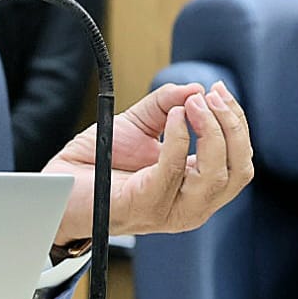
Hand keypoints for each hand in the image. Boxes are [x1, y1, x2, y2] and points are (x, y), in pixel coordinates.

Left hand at [44, 81, 253, 246]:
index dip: (236, 123)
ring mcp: (171, 210)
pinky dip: (179, 139)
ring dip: (211, 132)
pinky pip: (174, 171)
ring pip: (216, 175)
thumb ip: (166, 105)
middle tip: (213, 95)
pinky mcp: (146, 206)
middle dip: (232, 126)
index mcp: (196, 187)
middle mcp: (191, 205)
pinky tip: (175, 116)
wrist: (59, 187)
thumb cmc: (97, 162)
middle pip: (238, 169)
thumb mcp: (138, 125)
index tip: (220, 91)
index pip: (238, 159)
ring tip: (194, 103)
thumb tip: (195, 88)